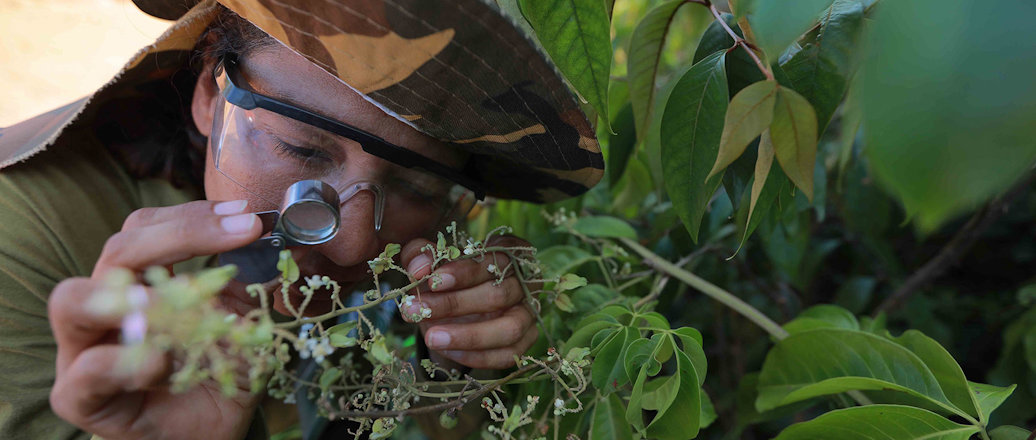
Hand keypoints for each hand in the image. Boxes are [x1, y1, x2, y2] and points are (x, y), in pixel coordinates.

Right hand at [49, 200, 263, 438]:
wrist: (212, 434)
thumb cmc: (218, 373)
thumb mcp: (241, 320)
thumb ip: (244, 284)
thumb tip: (267, 238)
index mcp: (136, 281)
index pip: (146, 229)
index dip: (193, 218)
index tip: (246, 218)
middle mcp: (105, 307)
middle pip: (118, 250)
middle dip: (177, 236)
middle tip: (235, 234)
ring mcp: (84, 349)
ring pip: (72, 299)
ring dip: (122, 293)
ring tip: (168, 299)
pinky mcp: (80, 397)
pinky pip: (86, 372)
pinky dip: (123, 362)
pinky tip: (160, 361)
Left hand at [399, 235, 539, 369]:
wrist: (459, 305)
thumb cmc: (448, 276)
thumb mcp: (431, 260)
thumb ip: (420, 256)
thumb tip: (418, 268)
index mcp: (508, 253)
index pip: (492, 262)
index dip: (463, 273)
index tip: (433, 282)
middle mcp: (525, 282)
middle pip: (499, 295)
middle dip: (455, 305)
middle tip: (415, 310)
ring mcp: (528, 314)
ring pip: (510, 329)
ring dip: (469, 336)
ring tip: (431, 337)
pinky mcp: (525, 340)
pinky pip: (507, 355)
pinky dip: (476, 356)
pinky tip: (447, 350)